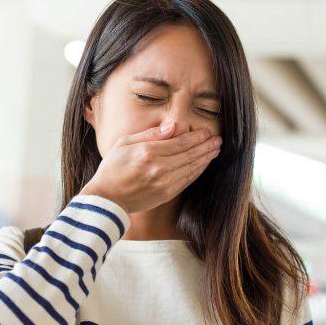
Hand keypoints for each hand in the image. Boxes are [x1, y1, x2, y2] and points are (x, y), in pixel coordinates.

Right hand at [79, 121, 221, 213]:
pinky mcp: (167, 193)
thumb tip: (172, 126)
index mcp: (148, 152)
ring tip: (215, 150)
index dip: (197, 137)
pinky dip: (198, 171)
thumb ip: (150, 134)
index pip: (180, 142)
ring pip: (192, 167)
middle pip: (190, 154)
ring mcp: (165, 182)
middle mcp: (159, 167)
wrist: (108, 199)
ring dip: (206, 158)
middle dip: (206, 146)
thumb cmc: (112, 168)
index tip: (207, 132)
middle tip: (218, 140)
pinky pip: (188, 179)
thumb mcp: (124, 143)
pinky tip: (204, 164)